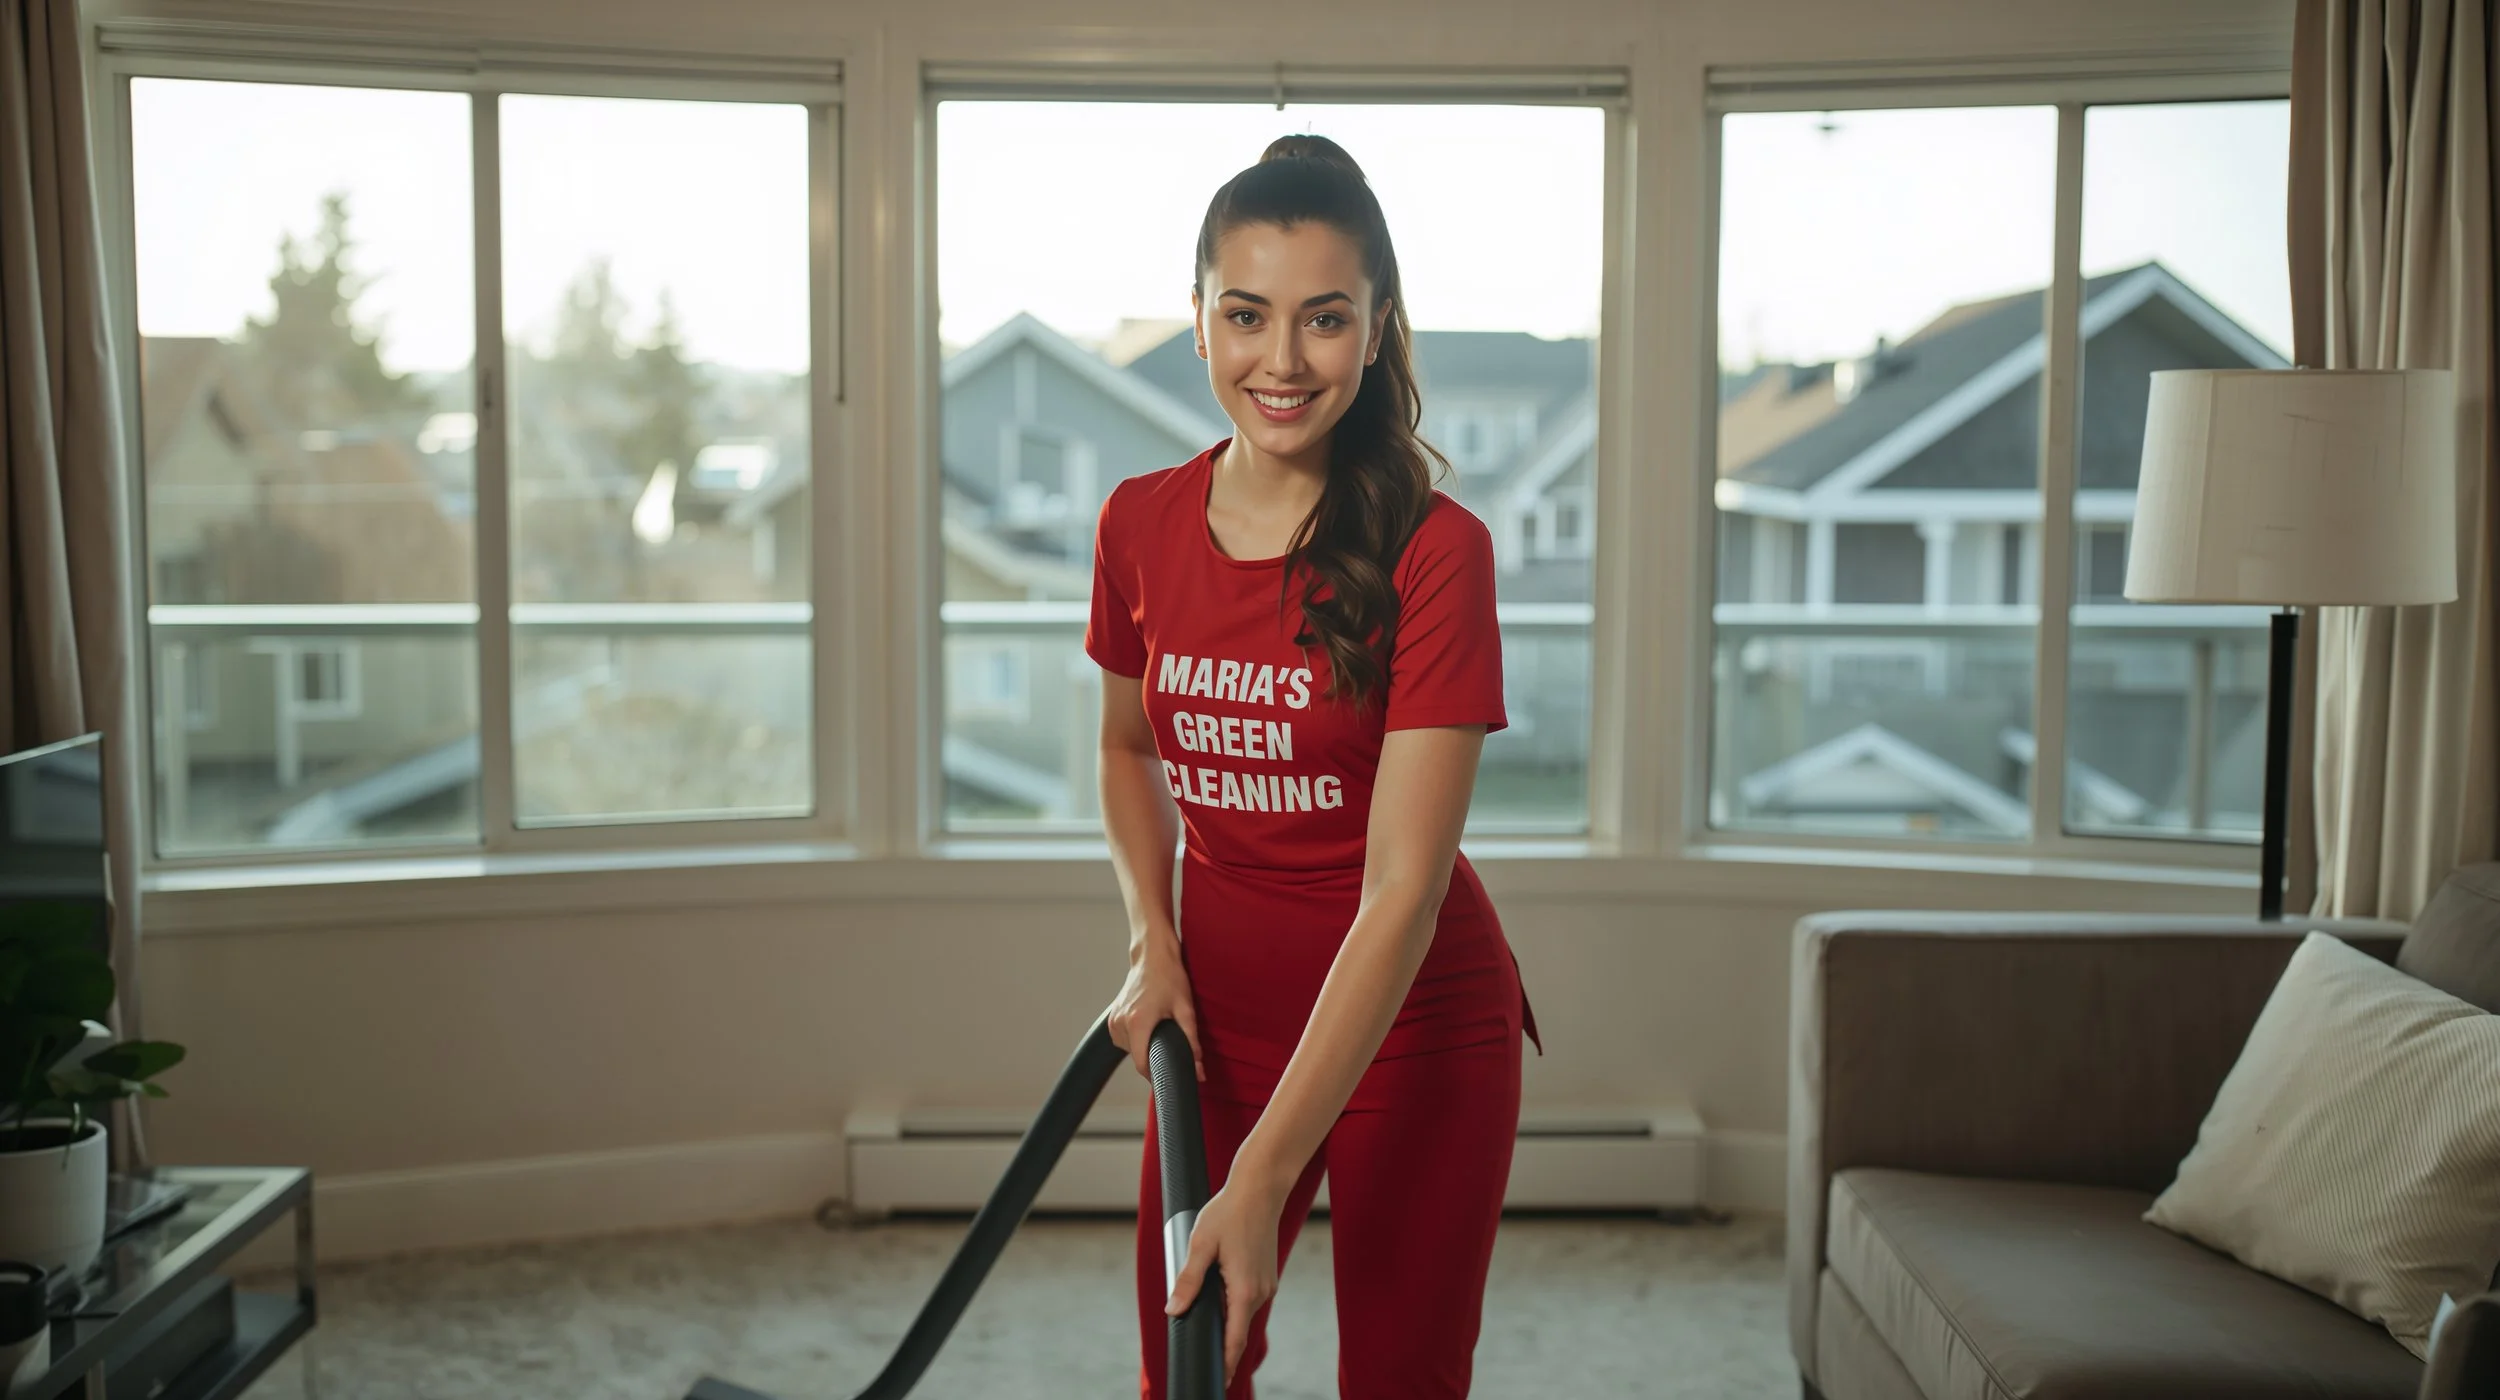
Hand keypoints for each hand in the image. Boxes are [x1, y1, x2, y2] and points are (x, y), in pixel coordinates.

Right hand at [1107, 930, 1204, 1081]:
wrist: (1152, 956)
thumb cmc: (1169, 977)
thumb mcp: (1186, 1010)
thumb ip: (1191, 1043)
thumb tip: (1199, 1070)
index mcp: (1138, 1022)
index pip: (1141, 1064)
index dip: (1155, 1075)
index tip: (1168, 1078)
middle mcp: (1121, 1023)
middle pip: (1136, 1058)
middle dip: (1154, 1058)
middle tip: (1170, 1048)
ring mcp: (1114, 1020)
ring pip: (1129, 1050)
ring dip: (1144, 1048)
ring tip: (1159, 1032)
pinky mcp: (1112, 1018)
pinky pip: (1123, 1041)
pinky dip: (1136, 1040)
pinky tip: (1148, 1026)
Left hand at [1164, 1174, 1283, 1388]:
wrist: (1260, 1189)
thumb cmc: (1229, 1212)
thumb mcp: (1201, 1245)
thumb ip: (1187, 1280)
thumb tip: (1173, 1310)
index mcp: (1244, 1290)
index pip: (1234, 1340)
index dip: (1224, 1364)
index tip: (1217, 1382)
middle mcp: (1260, 1292)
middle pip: (1238, 1331)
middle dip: (1221, 1346)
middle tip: (1201, 1357)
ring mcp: (1266, 1284)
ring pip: (1242, 1314)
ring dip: (1225, 1322)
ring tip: (1203, 1322)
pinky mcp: (1265, 1276)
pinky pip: (1247, 1300)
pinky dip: (1233, 1306)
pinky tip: (1218, 1294)